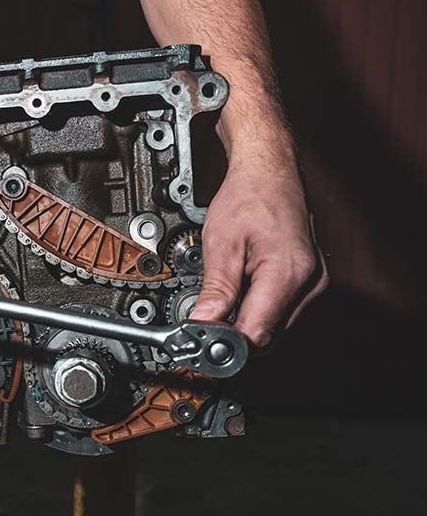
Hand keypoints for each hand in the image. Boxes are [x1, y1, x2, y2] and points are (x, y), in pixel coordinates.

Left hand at [189, 149, 327, 346]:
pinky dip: (257, 312)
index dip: (225, 343)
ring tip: (221, 302)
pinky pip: (281, 313)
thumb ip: (215, 290)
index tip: (201, 341)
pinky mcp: (309, 284)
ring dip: (245, 324)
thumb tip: (201, 325)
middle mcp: (309, 283)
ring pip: (274, 329)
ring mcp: (313, 284)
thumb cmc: (250, 197)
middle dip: (233, 336)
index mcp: (288, 272)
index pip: (257, 333)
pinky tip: (240, 295)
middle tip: (203, 323)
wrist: (269, 173)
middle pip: (267, 337)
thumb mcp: (221, 244)